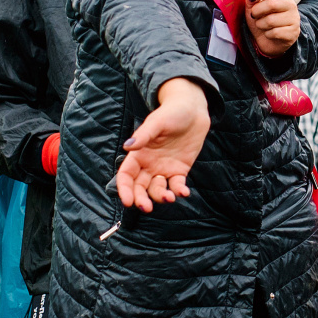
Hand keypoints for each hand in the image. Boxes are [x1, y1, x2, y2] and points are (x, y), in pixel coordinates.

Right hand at [115, 78, 209, 210]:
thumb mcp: (156, 122)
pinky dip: (179, 191)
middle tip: (147, 208)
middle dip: (141, 199)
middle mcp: (148, 164)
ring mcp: (164, 168)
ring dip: (161, 196)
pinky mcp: (179, 170)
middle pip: (140, 187)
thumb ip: (143, 136)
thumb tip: (127, 147)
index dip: (125, 189)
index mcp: (138, 154)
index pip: (126, 175)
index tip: (127, 201)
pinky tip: (184, 192)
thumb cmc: (171, 112)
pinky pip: (176, 185)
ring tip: (170, 197)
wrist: (193, 109)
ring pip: (157, 189)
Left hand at [245, 0, 300, 57]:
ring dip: (260, 24)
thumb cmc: (261, 20)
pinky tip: (269, 34)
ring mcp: (294, 19)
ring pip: (271, 20)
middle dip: (257, 11)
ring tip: (262, 25)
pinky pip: (275, 32)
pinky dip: (267, 34)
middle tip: (254, 15)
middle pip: (272, 3)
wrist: (268, 41)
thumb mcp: (253, 6)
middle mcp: (291, 4)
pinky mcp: (293, 33)